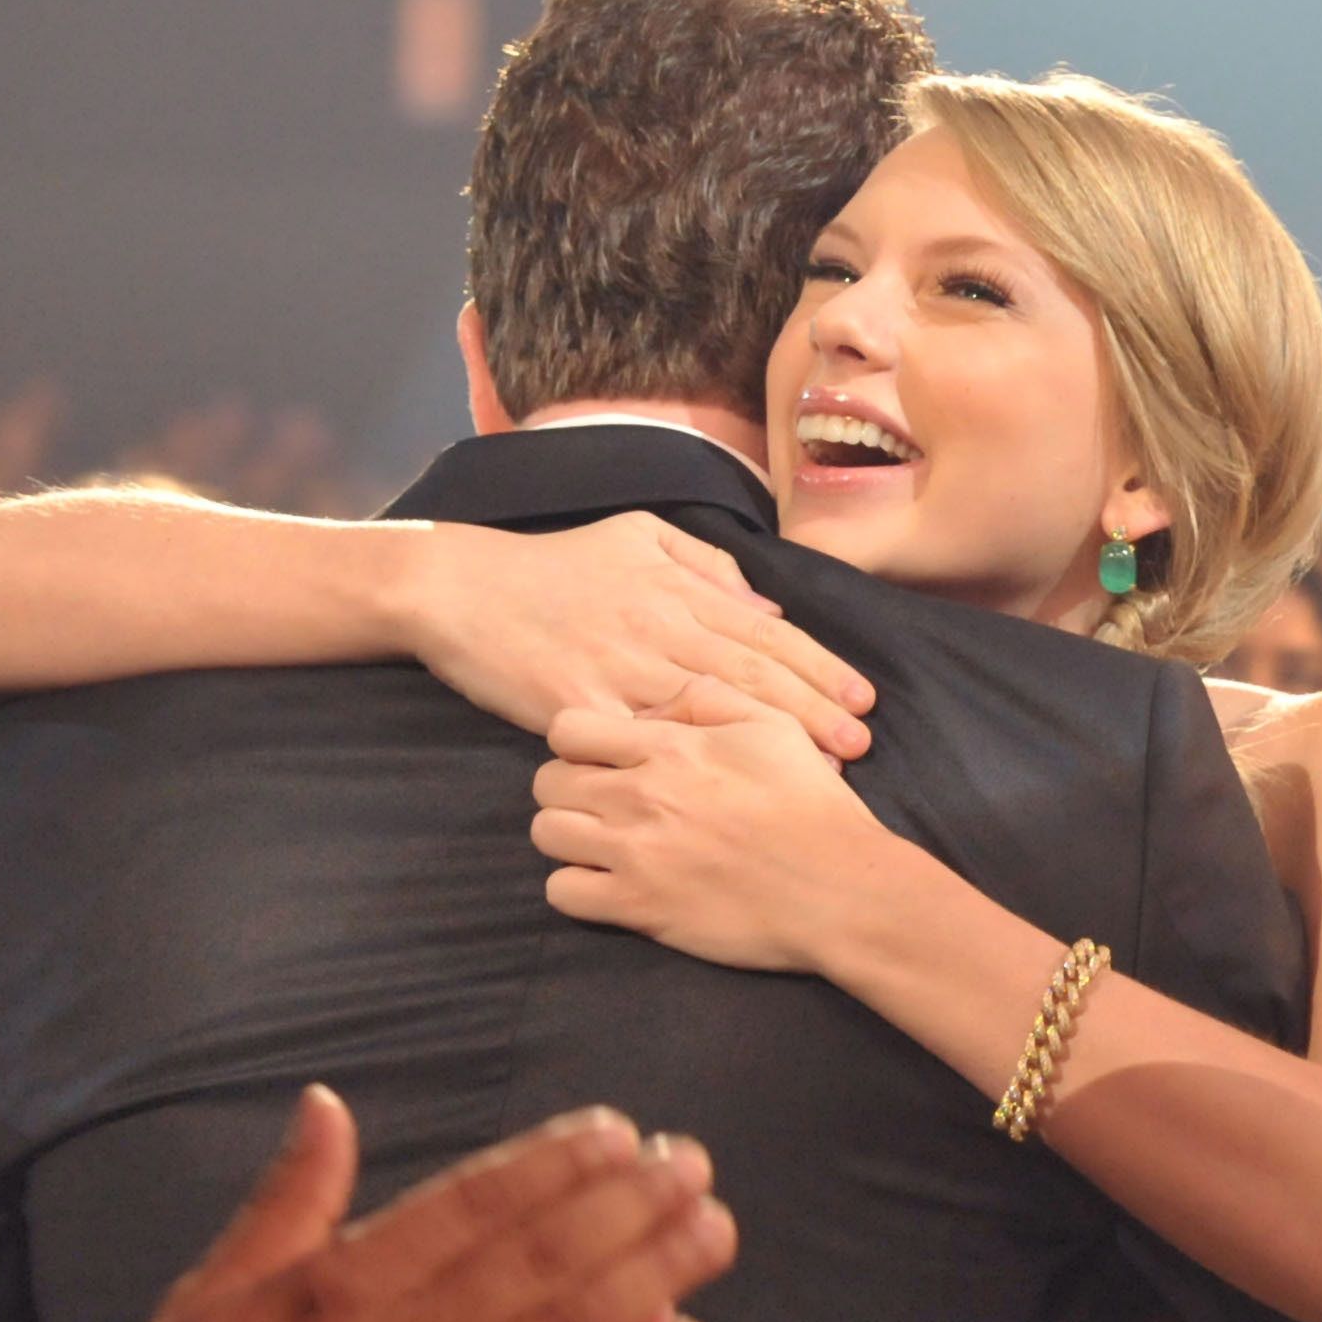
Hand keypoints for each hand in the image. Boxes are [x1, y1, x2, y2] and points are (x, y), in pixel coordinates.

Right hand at [98, 1088, 733, 1321]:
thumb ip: (290, 1199)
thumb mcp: (215, 1292)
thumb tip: (327, 1107)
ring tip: (706, 1244)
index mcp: (345, 1293)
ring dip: (653, 1291)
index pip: (479, 1208)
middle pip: (549, 1271)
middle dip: (636, 1215)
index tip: (622, 1135)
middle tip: (696, 1176)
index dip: (561, 1165)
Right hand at [405, 515, 873, 757]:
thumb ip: (706, 567)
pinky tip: (727, 785)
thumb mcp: (636, 536)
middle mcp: (657, 628)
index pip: (763, 634)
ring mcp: (618, 669)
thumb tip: (766, 608)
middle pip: (750, 674)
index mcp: (675, 589)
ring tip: (821, 766)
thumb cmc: (552, 564)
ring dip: (771, 739)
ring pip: (711, 708)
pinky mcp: (580, 708)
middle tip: (862, 743)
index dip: (818, 667)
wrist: (460, 588)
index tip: (862, 697)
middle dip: (813, 710)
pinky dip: (690, 762)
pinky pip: (642, 739)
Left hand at [534, 692, 882, 973]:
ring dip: (567, 836)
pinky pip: (562, 893)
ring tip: (601, 843)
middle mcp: (641, 796)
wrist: (840, 890)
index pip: (568, 729)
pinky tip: (607, 884)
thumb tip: (661, 697)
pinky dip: (575, 889)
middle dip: (568, 787)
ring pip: (546, 834)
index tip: (603, 757)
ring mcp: (634, 854)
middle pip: (547, 781)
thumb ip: (712, 699)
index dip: (577, 742)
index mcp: (670, 747)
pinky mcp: (638, 908)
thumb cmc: (814, 807)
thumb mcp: (775, 729)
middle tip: (603, 801)